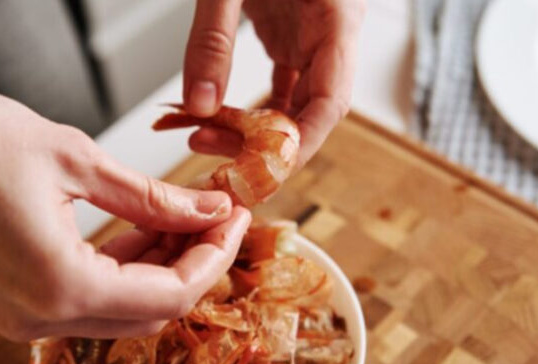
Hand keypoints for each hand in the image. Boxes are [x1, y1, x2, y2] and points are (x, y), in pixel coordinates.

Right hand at [0, 71, 251, 340]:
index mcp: (57, 285)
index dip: (214, 256)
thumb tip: (206, 211)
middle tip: (217, 214)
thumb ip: (151, 198)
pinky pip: (90, 295)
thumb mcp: (77, 160)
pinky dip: (125, 266)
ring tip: (187, 213)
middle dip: (194, 262)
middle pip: (151, 309)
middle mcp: (39, 316)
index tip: (236, 218)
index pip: (170, 294)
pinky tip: (146, 226)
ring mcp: (24, 314)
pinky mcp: (15, 299)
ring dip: (162, 264)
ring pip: (123, 306)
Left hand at [183, 0, 363, 167]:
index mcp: (336, 16)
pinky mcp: (291, 33)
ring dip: (255, 128)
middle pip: (313, 110)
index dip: (302, 144)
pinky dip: (253, 107)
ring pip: (296, 102)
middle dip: (268, 144)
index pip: (332, 100)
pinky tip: (223, 119)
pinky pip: (282, 84)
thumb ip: (214, 39)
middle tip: (223, 162)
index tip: (266, 172)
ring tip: (206, 136)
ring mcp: (312, 35)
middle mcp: (331, 33)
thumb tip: (201, 104)